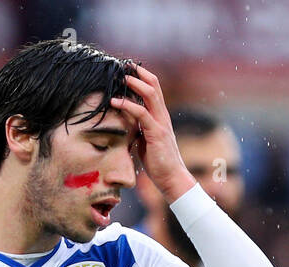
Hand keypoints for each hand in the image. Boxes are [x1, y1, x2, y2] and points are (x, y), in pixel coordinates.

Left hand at [110, 65, 194, 202]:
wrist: (172, 179)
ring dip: (134, 83)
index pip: (154, 90)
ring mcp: (161, 123)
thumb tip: (125, 122)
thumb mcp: (145, 141)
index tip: (128, 69)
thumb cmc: (158, 163)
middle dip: (139, 73)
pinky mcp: (156, 133)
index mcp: (160, 117)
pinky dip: (128, 105)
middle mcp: (163, 116)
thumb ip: (139, 129)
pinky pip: (142, 114)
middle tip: (124, 65)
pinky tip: (115, 102)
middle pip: (154, 85)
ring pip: (150, 94)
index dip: (142, 77)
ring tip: (121, 77)